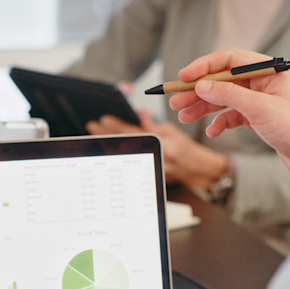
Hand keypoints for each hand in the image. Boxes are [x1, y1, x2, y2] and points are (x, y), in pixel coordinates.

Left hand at [86, 112, 227, 188]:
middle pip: (125, 142)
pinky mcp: (148, 174)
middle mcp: (154, 154)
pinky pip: (130, 163)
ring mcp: (151, 166)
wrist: (197, 170)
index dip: (117, 125)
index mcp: (161, 141)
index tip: (103, 119)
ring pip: (124, 154)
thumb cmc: (187, 150)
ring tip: (95, 135)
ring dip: (109, 144)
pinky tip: (108, 150)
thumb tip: (139, 114)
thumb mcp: (172, 131)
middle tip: (92, 126)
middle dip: (106, 134)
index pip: (134, 131)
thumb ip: (153, 124)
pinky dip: (118, 156)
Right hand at [168, 49, 289, 185]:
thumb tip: (202, 84)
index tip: (183, 76)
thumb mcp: (259, 109)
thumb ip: (228, 94)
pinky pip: (234, 115)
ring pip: (226, 98)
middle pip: (224, 80)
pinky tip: (212, 132)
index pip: (230, 60)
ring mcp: (263, 101)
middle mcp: (265, 83)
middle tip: (175, 100)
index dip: (204, 66)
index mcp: (270, 71)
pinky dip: (221, 122)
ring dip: (204, 107)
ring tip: (184, 116)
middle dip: (199, 90)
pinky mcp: (262, 119)